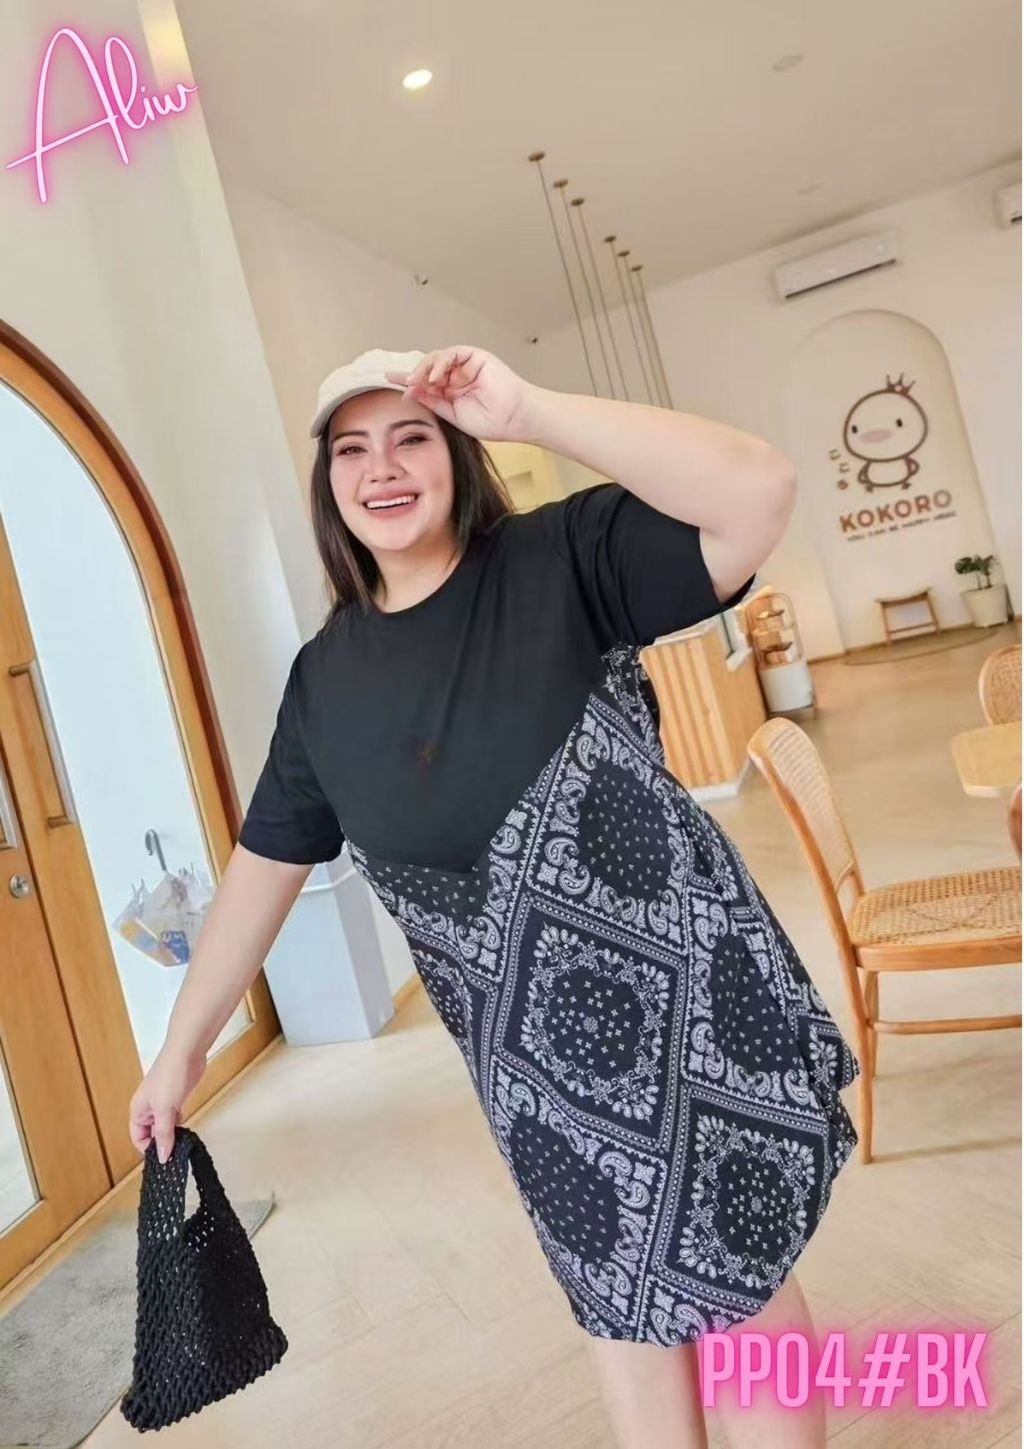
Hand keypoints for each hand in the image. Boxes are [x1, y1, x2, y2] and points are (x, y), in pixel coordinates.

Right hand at [128, 1044, 206, 1163]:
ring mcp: (162, 1102)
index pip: (138, 1138)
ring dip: (172, 1133)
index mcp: (138, 1111)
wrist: (187, 1052)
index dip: (150, 1149)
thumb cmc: (170, 1076)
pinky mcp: (176, 1098)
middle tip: (177, 1152)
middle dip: (162, 1142)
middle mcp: (147, 1108)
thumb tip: (163, 1157)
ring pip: (164, 1126)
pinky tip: (186, 1126)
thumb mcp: (165, 1109)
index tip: (165, 1157)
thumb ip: (164, 1134)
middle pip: (151, 1134)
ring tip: (182, 1141)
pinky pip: (173, 1117)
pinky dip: (178, 1123)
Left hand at [385, 346, 535, 441]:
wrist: (514, 419)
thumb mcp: (452, 414)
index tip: (390, 380)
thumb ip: (433, 401)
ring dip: (425, 369)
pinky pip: (452, 354)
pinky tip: (434, 375)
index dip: (409, 381)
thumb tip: (410, 391)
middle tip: (401, 381)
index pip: (426, 383)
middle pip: (428, 369)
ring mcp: (466, 366)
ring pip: (438, 359)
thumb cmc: (491, 421)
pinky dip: (440, 362)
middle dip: (414, 374)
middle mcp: (457, 376)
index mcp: (452, 392)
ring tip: (417, 380)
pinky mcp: (475, 356)